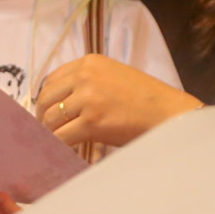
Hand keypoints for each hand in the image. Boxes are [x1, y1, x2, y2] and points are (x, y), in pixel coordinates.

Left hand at [34, 55, 201, 148]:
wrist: (170, 114)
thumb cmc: (146, 100)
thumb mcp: (114, 77)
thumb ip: (88, 82)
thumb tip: (61, 102)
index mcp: (90, 62)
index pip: (52, 80)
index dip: (47, 99)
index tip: (47, 112)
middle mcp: (85, 75)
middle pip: (46, 98)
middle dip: (44, 117)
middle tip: (46, 131)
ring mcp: (88, 98)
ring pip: (51, 119)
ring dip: (49, 133)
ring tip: (56, 143)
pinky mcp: (92, 121)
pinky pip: (62, 136)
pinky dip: (59, 146)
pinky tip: (65, 151)